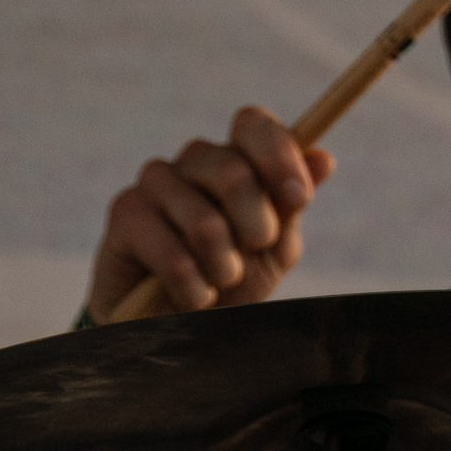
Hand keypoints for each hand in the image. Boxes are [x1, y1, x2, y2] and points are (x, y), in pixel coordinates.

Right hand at [85, 108, 331, 317]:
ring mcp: (156, 182)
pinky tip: (191, 297)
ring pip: (205, 223)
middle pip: (234, 171)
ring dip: (224, 270)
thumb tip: (325, 158)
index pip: (253, 124)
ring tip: (218, 284)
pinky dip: (195, 291)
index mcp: (234, 160)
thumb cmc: (230, 284)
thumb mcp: (273, 249)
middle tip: (251, 255)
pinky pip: (174, 257)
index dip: (279, 155)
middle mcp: (194, 162)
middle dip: (256, 229)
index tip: (298, 198)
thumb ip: (292, 205)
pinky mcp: (126, 213)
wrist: (177, 327)